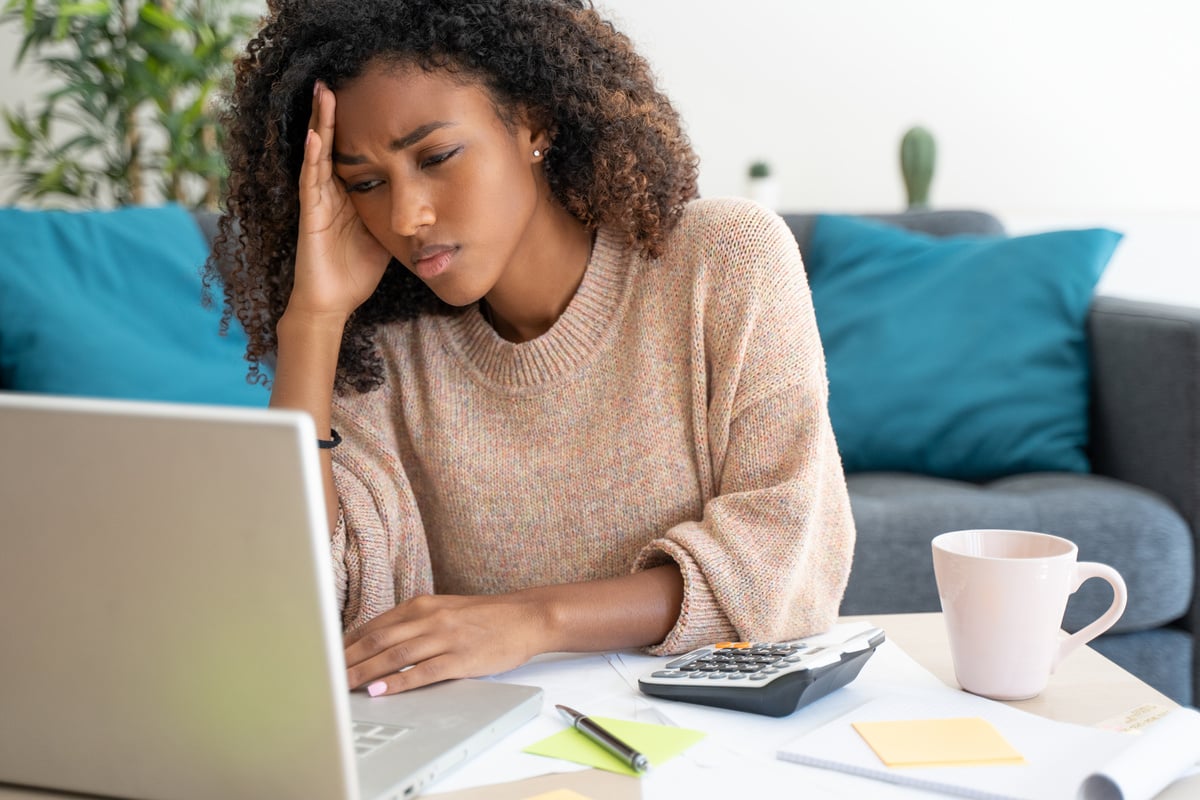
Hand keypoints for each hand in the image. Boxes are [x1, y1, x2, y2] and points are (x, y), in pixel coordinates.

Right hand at [289, 81, 392, 319]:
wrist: (333, 304)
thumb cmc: (357, 272)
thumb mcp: (387, 234)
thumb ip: (400, 213)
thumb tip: (430, 202)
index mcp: (349, 194)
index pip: (351, 151)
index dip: (355, 125)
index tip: (362, 96)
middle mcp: (330, 192)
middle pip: (331, 144)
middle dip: (332, 113)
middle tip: (334, 79)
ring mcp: (318, 202)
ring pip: (318, 154)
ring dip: (320, 123)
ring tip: (324, 93)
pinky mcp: (310, 216)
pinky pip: (310, 181)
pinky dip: (313, 158)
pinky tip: (316, 136)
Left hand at [343, 593, 548, 694]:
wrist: (525, 617)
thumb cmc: (485, 617)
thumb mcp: (445, 610)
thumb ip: (414, 623)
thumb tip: (380, 641)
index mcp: (422, 605)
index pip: (375, 625)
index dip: (348, 643)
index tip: (328, 657)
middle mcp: (430, 618)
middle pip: (379, 640)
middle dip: (348, 659)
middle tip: (325, 675)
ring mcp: (445, 638)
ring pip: (395, 656)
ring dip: (365, 672)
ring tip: (344, 686)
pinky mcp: (461, 658)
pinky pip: (423, 672)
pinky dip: (398, 683)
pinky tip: (381, 691)